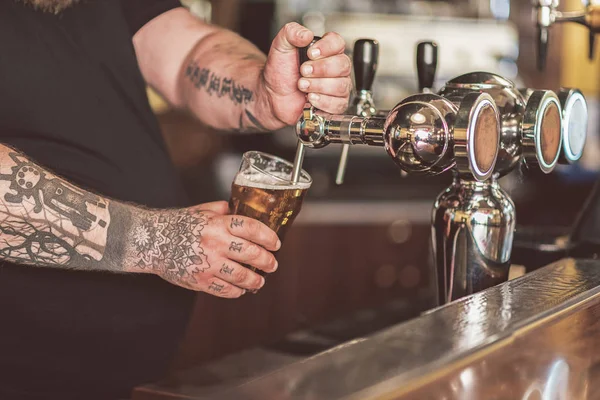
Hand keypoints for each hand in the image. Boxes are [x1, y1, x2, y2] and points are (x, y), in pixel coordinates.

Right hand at [129, 201, 279, 297]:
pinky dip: (237, 291)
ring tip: (260, 281)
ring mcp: (208, 264)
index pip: (252, 229)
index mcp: (218, 224)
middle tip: (273, 264)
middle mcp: (216, 243)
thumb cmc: (178, 224)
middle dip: (268, 261)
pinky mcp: (200, 281)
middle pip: (252, 254)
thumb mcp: (202, 211)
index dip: (269, 237)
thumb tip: (242, 210)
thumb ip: (223, 211)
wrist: (151, 241)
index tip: (275, 243)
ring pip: (242, 276)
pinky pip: (226, 290)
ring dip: (256, 280)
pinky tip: (241, 289)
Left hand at [260, 22, 351, 125]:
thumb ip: (292, 33)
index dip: (327, 48)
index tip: (311, 54)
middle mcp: (335, 68)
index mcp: (325, 51)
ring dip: (318, 86)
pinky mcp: (335, 104)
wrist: (273, 96)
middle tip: (303, 72)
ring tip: (302, 86)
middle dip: (320, 70)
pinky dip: (323, 101)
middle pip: (343, 65)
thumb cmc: (280, 73)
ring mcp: (337, 86)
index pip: (338, 43)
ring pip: (341, 85)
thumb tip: (306, 34)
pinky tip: (311, 99)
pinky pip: (338, 104)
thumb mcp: (281, 47)